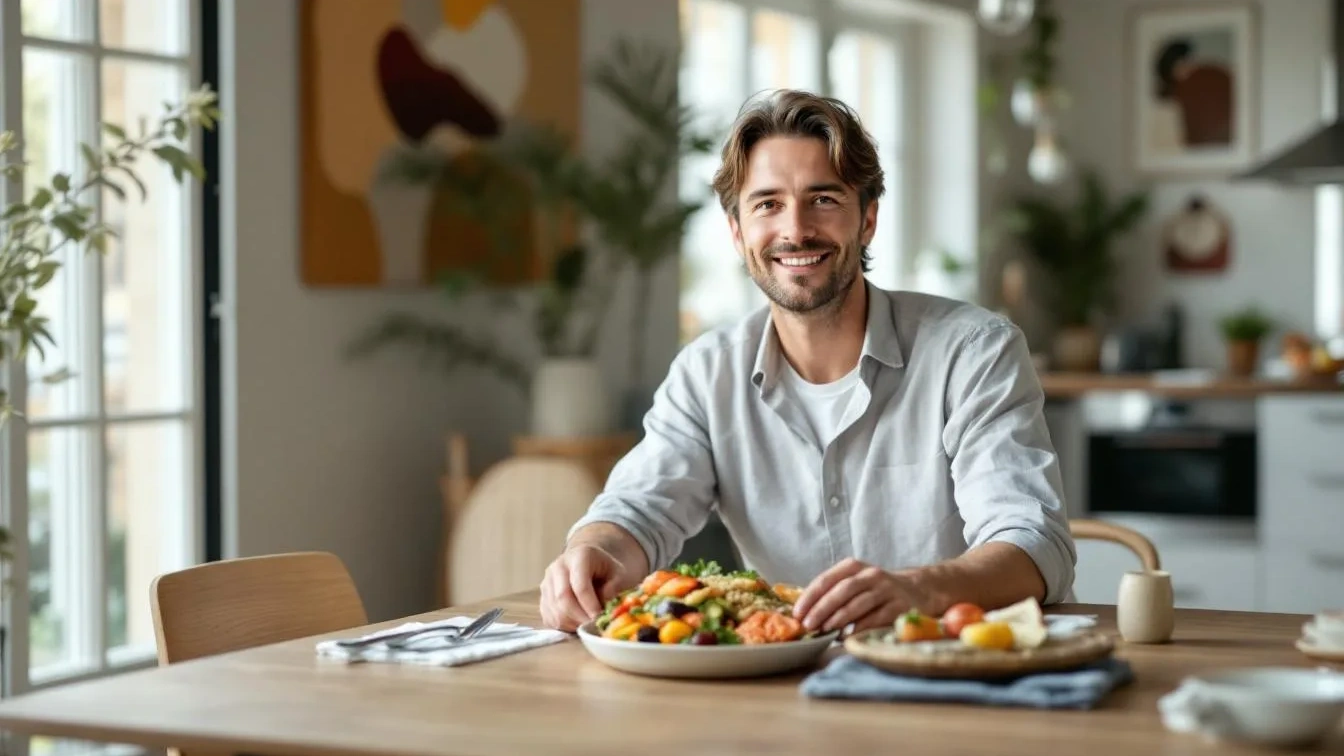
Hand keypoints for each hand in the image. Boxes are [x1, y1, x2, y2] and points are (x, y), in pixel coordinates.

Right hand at [539, 544, 639, 631]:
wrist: (586, 562)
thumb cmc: (605, 569)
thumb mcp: (618, 573)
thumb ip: (614, 587)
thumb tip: (603, 605)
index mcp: (579, 556)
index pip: (580, 585)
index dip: (590, 605)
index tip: (600, 618)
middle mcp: (558, 567)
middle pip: (563, 598)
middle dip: (580, 617)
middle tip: (593, 626)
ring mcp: (547, 582)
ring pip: (555, 611)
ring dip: (572, 623)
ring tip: (587, 625)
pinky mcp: (543, 597)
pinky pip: (549, 617)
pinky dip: (564, 626)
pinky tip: (577, 623)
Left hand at [792, 558, 927, 634]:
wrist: (917, 590)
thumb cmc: (875, 591)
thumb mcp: (855, 583)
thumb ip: (832, 594)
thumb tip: (804, 616)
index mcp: (853, 567)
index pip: (826, 579)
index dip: (810, 596)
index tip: (797, 613)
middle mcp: (870, 575)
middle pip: (842, 590)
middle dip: (822, 608)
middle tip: (808, 625)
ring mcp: (887, 590)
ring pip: (859, 603)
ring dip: (839, 618)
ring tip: (825, 631)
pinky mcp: (900, 606)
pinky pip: (877, 618)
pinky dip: (860, 628)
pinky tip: (847, 636)